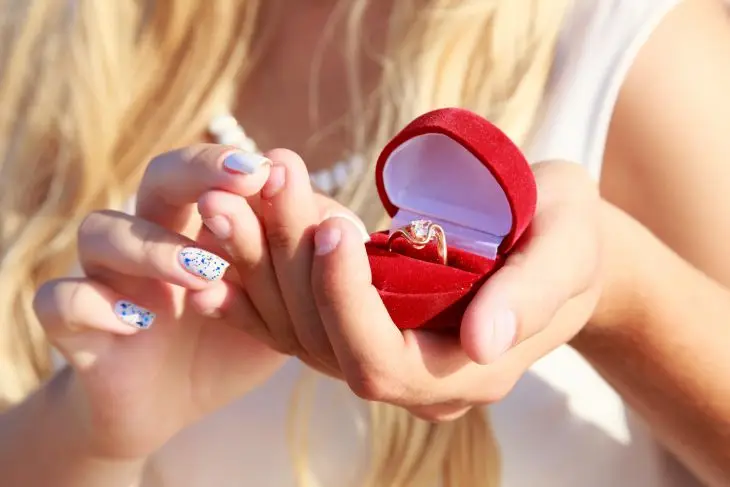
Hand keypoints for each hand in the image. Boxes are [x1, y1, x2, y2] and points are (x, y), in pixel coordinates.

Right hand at [32, 145, 285, 459]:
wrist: (170, 402)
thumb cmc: (230, 342)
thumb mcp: (280, 306)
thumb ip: (302, 267)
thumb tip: (342, 226)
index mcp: (202, 224)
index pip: (216, 175)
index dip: (240, 169)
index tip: (276, 170)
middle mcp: (151, 236)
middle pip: (158, 177)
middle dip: (197, 171)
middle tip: (242, 182)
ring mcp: (108, 277)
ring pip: (101, 231)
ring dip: (153, 246)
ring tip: (204, 272)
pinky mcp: (76, 327)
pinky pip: (60, 301)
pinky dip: (90, 304)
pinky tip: (135, 322)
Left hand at [209, 153, 604, 419]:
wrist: (553, 244)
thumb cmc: (567, 236)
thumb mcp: (568, 248)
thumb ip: (533, 294)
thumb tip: (484, 343)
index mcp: (469, 371)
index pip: (384, 360)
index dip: (349, 301)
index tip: (333, 226)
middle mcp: (416, 379)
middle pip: (326, 345)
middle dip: (289, 270)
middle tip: (263, 191)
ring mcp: (384, 356)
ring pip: (299, 333)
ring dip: (260, 270)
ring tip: (230, 203)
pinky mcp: (361, 330)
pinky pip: (294, 324)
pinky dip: (253, 293)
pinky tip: (216, 260)